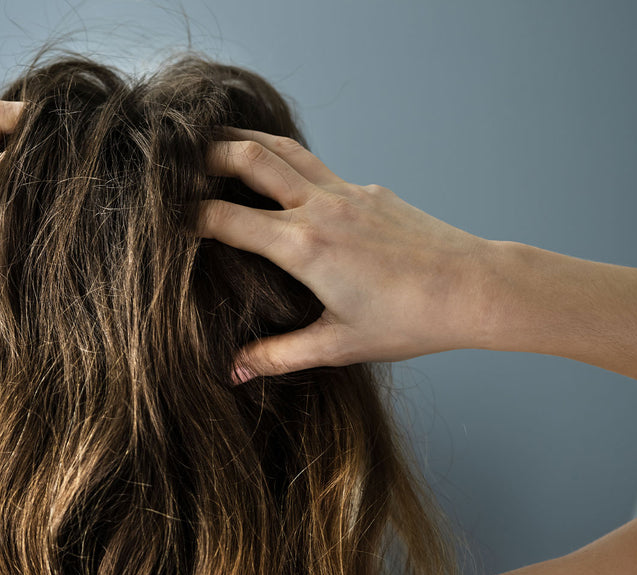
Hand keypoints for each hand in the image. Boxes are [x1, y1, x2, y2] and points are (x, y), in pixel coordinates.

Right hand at [197, 128, 499, 382]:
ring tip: (216, 140)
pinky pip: (317, 166)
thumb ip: (278, 355)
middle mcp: (321, 209)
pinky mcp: (368, 190)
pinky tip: (280, 176)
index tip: (162, 219)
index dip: (186, 216)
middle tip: (175, 159)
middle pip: (250, 159)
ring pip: (284, 149)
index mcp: (304, 247)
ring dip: (245, 140)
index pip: (226, 219)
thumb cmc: (409, 321)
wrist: (475, 289)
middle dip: (207, 153)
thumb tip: (233, 372)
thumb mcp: (337, 346)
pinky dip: (287, 161)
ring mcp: (347, 192)